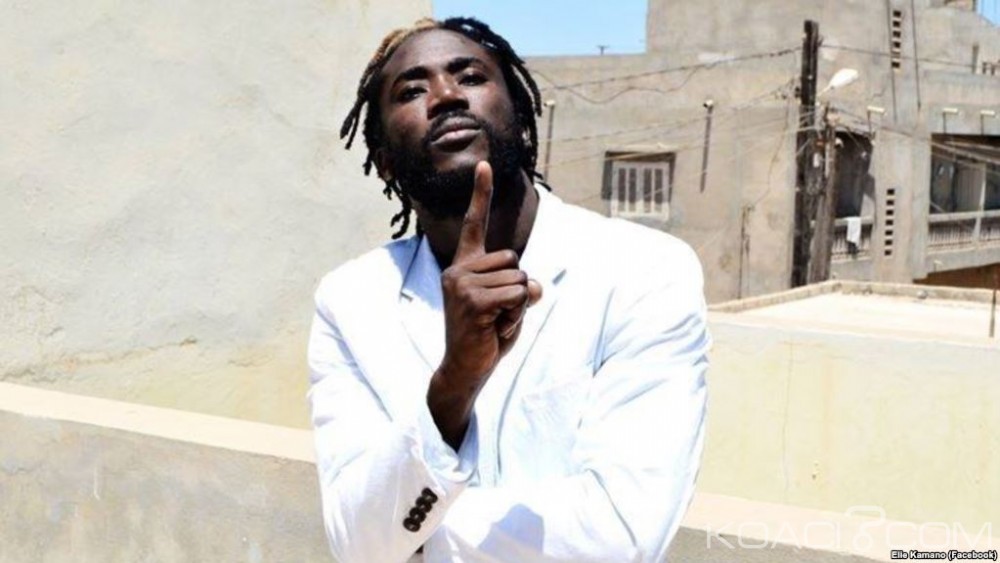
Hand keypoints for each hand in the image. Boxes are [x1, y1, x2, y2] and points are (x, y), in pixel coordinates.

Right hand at [429, 161, 541, 446]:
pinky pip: (518, 297)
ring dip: (518, 306)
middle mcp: (458, 270)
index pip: (473, 225)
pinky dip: (517, 316)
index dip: (480, 194)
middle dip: (519, 290)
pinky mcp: (472, 302)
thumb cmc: (487, 335)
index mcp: (464, 266)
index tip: (484, 165)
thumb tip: (534, 286)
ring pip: (520, 280)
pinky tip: (495, 329)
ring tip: (495, 323)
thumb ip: (521, 288)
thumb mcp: (509, 306)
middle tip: (497, 314)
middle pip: (515, 262)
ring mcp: (462, 285)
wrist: (464, 368)